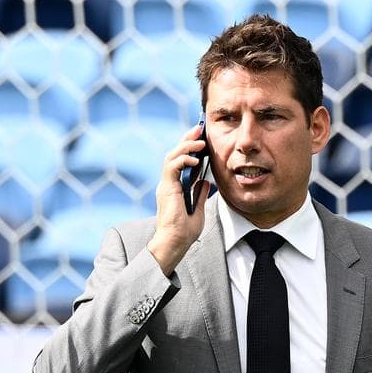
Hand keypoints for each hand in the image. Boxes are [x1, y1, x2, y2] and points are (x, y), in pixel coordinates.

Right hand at [148, 123, 210, 274]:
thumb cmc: (184, 232)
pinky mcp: (166, 188)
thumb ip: (199, 194)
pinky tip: (195, 159)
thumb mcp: (198, 210)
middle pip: (175, 154)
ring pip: (172, 156)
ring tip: (200, 141)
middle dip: (187, 140)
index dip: (190, 148)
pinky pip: (172, 166)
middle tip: (199, 129)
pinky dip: (183, 159)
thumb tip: (205, 181)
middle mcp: (168, 183)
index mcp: (175, 187)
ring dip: (186, 146)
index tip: (202, 138)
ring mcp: (166, 185)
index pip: (181, 161)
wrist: (175, 243)